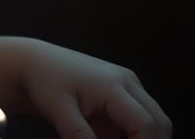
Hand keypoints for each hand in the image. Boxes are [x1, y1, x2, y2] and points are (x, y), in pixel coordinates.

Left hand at [13, 39, 170, 138]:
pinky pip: (136, 122)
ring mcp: (127, 88)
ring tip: (104, 136)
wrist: (35, 63)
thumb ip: (78, 134)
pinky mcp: (121, 97)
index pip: (146, 124)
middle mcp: (127, 83)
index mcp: (113, 85)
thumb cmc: (44, 81)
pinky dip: (129, 136)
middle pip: (159, 122)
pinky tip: (104, 135)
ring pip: (152, 122)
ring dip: (140, 138)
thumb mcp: (57, 109)